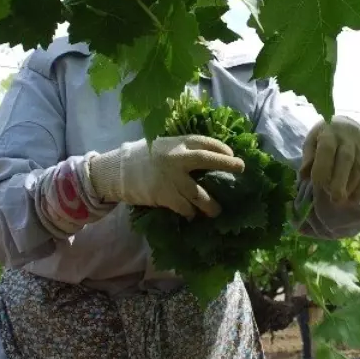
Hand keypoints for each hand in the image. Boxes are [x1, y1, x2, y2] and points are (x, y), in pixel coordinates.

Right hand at [86, 135, 243, 217]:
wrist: (118, 171)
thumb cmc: (143, 158)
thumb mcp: (163, 146)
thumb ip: (182, 151)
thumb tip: (208, 159)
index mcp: (177, 143)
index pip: (205, 142)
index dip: (221, 148)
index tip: (232, 155)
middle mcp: (176, 158)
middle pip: (207, 159)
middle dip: (226, 164)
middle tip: (241, 168)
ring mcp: (171, 178)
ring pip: (198, 193)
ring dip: (210, 204)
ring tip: (216, 211)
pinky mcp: (165, 195)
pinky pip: (184, 207)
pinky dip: (190, 213)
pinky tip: (192, 216)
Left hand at [300, 116, 359, 204]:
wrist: (348, 125)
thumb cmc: (325, 137)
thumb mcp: (312, 141)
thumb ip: (308, 157)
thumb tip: (304, 175)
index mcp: (330, 133)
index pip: (327, 149)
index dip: (322, 167)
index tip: (317, 184)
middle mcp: (349, 139)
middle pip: (346, 159)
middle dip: (340, 181)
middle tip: (334, 199)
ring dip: (351, 187)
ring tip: (341, 201)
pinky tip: (354, 199)